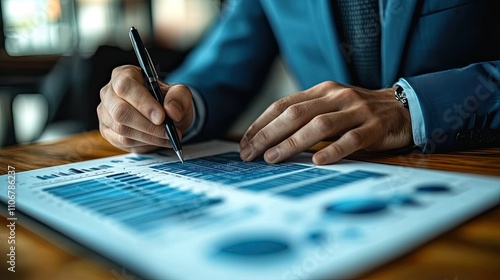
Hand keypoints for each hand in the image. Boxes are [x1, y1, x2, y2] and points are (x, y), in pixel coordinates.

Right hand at [97, 65, 193, 152]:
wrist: (164, 115)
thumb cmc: (167, 100)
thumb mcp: (180, 94)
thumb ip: (179, 96)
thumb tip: (171, 110)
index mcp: (124, 74)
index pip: (126, 86)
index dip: (143, 103)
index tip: (161, 116)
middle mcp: (109, 92)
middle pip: (120, 111)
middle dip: (147, 125)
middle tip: (168, 131)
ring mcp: (106, 112)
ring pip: (122, 129)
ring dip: (149, 136)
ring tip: (168, 136)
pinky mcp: (108, 130)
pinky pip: (123, 140)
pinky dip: (144, 143)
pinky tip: (157, 139)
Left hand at [239, 81, 412, 164]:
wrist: (403, 107)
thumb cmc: (358, 112)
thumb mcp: (331, 106)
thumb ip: (306, 116)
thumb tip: (269, 139)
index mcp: (322, 91)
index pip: (284, 105)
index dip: (261, 123)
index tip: (245, 142)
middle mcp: (337, 97)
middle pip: (295, 114)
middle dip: (268, 134)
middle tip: (250, 153)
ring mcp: (357, 111)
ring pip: (319, 126)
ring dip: (292, 142)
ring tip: (272, 157)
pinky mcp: (375, 128)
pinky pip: (351, 139)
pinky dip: (333, 150)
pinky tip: (317, 160)